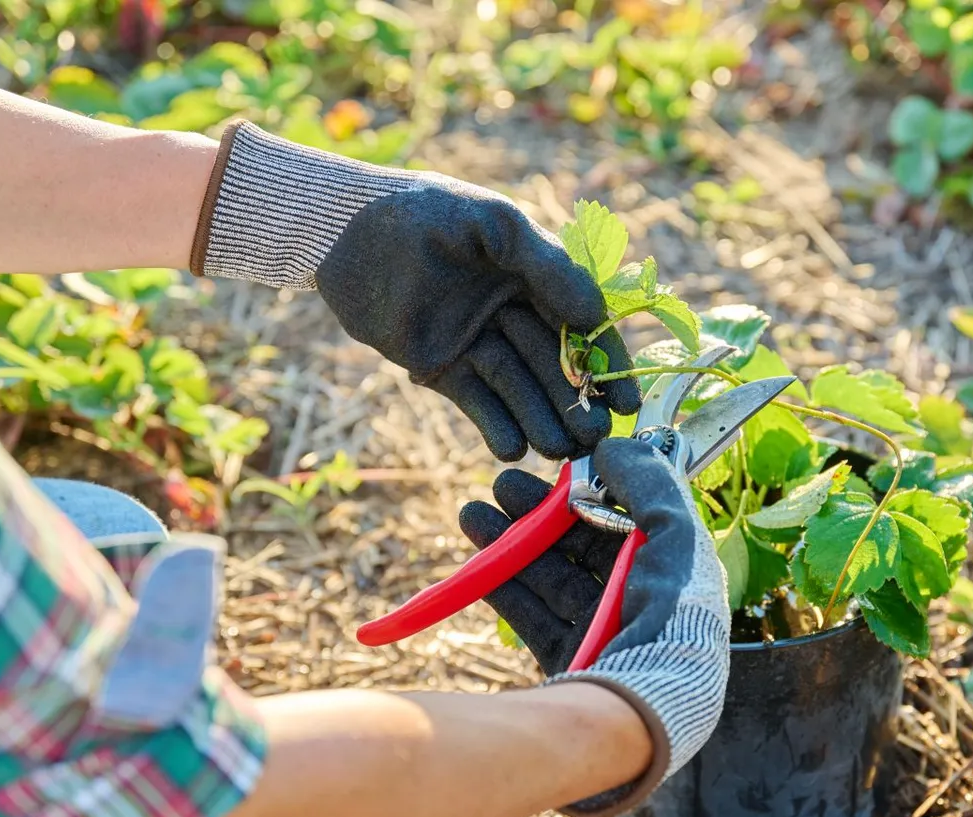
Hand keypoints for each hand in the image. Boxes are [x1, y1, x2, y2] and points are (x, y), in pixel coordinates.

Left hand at [188, 122, 639, 460]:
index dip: (609, 366)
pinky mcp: (441, 367)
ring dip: (540, 421)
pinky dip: (494, 426)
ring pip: (519, 389)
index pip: (585, 327)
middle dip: (576, 403)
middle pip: (555, 366)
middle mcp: (513, 311)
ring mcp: (477, 342)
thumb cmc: (424, 211)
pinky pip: (476, 402)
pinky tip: (509, 448)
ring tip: (559, 450)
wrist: (344, 229)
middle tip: (594, 438)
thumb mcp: (494, 224)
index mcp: (536, 276)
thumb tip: (594, 315)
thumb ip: (546, 266)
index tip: (628, 405)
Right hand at [459, 437, 730, 816]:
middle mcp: (642, 604)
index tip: (559, 463)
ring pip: (551, 574)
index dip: (594, 490)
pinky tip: (476, 547)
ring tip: (474, 507)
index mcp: (678, 575)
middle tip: (504, 482)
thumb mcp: (677, 535)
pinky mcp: (568, 660)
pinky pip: (530, 611)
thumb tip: (616, 444)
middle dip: (541, 512)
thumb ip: (650, 484)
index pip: (631, 521)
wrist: (645, 703)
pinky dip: (501, 579)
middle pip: (584, 546)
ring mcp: (602, 634)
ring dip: (513, 540)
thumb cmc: (674, 618)